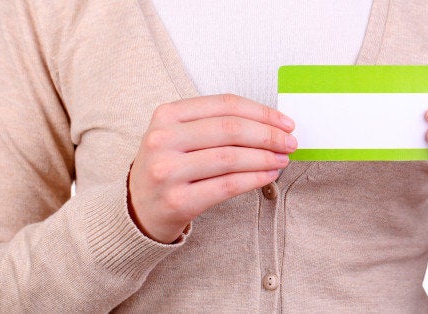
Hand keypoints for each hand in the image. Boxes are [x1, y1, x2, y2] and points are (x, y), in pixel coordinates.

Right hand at [128, 94, 296, 242]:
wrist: (138, 210)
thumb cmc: (167, 168)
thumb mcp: (177, 135)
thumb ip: (214, 124)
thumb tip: (269, 124)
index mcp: (166, 115)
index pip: (224, 105)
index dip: (261, 112)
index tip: (285, 122)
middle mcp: (163, 140)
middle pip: (230, 130)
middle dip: (268, 135)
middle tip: (290, 142)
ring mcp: (168, 171)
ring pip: (231, 158)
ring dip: (265, 158)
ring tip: (282, 159)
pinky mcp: (178, 201)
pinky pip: (227, 186)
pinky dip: (254, 179)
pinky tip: (268, 175)